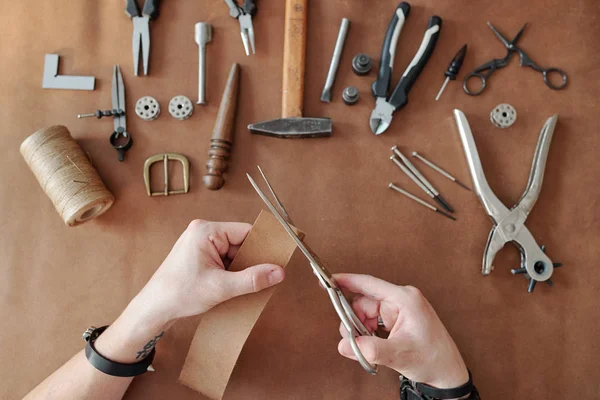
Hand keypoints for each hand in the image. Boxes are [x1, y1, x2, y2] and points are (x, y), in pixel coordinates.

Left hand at [135, 220, 285, 326]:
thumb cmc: (179, 294)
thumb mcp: (221, 287)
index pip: (245, 232)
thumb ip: (252, 279)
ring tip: (244, 285)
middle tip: (265, 277)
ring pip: (233, 253)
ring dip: (241, 269)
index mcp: (206, 231)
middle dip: (251, 261)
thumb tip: (278, 272)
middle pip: (240, 242)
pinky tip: (235, 286)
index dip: (263, 245)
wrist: (153, 309)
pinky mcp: (199, 255)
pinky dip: (232, 272)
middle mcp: (202, 232)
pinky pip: (224, 259)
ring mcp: (200, 243)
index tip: (279, 256)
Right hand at [334, 274, 467, 389]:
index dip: (346, 281)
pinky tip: (372, 345)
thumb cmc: (433, 359)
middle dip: (354, 321)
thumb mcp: (399, 354)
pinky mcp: (397, 320)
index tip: (327, 280)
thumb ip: (369, 349)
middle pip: (363, 303)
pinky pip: (373, 321)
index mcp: (405, 299)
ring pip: (366, 314)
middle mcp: (401, 300)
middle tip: (352, 338)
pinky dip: (368, 334)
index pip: (369, 284)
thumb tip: (345, 344)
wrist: (447, 373)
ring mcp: (399, 310)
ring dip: (361, 330)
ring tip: (366, 347)